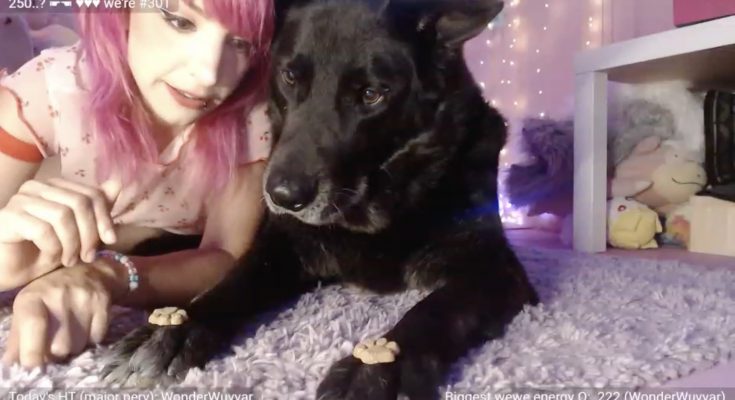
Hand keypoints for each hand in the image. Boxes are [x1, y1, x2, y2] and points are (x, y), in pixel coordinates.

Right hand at [0, 178, 116, 288]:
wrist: (9, 271)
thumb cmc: (43, 251)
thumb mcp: (78, 232)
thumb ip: (95, 209)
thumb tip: (116, 184)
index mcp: (56, 186)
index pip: (92, 194)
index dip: (105, 218)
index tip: (110, 240)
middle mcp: (37, 187)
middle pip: (80, 203)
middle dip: (90, 233)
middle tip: (87, 256)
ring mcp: (20, 199)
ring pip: (63, 216)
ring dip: (72, 244)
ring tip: (69, 260)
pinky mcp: (8, 216)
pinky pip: (43, 230)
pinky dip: (54, 248)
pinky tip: (51, 258)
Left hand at [1, 261, 124, 367]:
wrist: (89, 272)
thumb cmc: (50, 294)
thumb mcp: (28, 308)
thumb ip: (18, 336)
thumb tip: (10, 362)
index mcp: (33, 297)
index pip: (33, 325)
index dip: (32, 351)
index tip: (33, 366)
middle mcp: (59, 295)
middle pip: (59, 346)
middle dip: (56, 352)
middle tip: (55, 342)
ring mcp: (84, 298)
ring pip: (79, 345)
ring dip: (74, 346)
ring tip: (71, 332)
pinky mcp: (103, 303)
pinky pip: (97, 338)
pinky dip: (91, 338)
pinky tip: (86, 325)